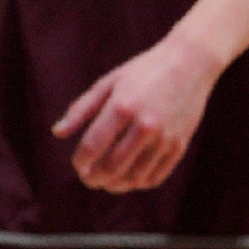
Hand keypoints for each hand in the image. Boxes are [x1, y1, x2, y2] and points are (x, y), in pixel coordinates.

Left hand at [54, 36, 220, 194]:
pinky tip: (128, 178)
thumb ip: (81, 109)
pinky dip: (138, 183)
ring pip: (134, 177)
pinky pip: (155, 177)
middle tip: (87, 179)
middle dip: (94, 178)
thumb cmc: (143, 71)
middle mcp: (145, 125)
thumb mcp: (109, 83)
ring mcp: (164, 137)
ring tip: (106, 181)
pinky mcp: (179, 145)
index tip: (77, 164)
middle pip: (112, 167)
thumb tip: (57, 133)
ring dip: (115, 185)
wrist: (190, 63)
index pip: (93, 146)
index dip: (80, 161)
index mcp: (122, 107)